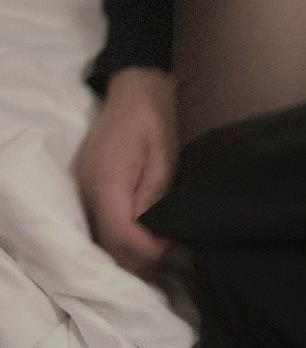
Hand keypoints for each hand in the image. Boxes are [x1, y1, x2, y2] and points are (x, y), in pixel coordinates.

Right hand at [74, 67, 179, 277]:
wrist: (134, 89)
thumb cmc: (153, 118)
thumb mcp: (163, 156)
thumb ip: (154, 196)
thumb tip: (154, 234)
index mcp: (107, 181)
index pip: (121, 233)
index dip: (148, 250)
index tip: (175, 250)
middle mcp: (89, 191)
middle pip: (110, 244)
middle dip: (143, 257)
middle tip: (177, 254)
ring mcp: (85, 190)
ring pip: (105, 239)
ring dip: (134, 250)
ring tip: (167, 247)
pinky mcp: (90, 189)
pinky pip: (104, 224)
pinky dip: (125, 236)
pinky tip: (149, 235)